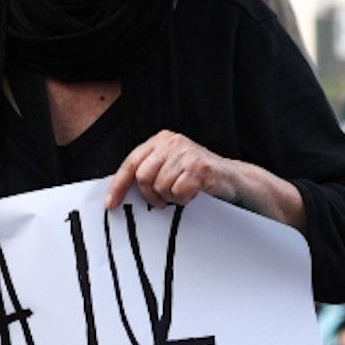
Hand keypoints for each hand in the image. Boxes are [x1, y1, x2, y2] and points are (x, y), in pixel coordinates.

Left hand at [106, 130, 233, 209]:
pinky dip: (184, 200)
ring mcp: (187, 152)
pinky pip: (178, 192)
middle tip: (164, 201)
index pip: (131, 163)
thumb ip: (149, 173)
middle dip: (151, 196)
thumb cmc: (198, 179)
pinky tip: (194, 194)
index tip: (111, 204)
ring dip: (171, 198)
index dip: (118, 185)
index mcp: (161, 140)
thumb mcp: (170, 169)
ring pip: (160, 187)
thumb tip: (119, 193)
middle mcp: (172, 142)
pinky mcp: (199, 167)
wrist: (234, 181)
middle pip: (143, 177)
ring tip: (184, 194)